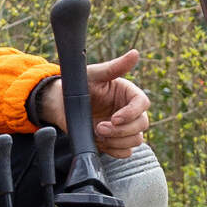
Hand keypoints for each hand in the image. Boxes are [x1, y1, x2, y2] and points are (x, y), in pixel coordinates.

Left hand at [36, 50, 152, 156]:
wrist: (63, 105)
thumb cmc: (80, 85)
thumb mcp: (95, 74)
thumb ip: (115, 67)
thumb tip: (135, 53)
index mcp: (129, 93)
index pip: (143, 104)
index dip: (131, 113)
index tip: (115, 118)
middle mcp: (130, 111)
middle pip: (142, 125)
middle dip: (121, 130)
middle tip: (100, 127)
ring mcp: (125, 128)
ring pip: (136, 140)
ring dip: (117, 140)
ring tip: (98, 132)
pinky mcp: (117, 142)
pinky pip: (125, 152)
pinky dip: (114, 150)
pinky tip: (100, 141)